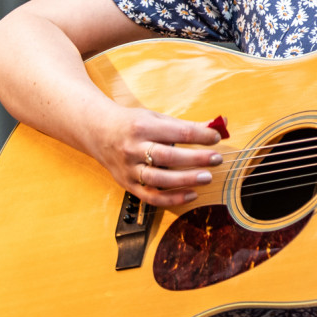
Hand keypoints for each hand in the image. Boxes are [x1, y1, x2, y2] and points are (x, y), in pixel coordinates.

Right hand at [84, 104, 223, 206]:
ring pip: (158, 178)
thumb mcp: (157, 117)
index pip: (177, 132)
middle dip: (195, 158)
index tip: (216, 137)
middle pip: (167, 156)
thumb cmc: (133, 124)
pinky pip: (150, 196)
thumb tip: (218, 126)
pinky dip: (172, 198)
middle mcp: (133, 148)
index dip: (200, 135)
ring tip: (207, 177)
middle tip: (216, 159)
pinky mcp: (127, 184)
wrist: (99, 132)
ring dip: (185, 180)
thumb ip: (186, 125)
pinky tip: (191, 194)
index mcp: (143, 127)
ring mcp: (129, 168)